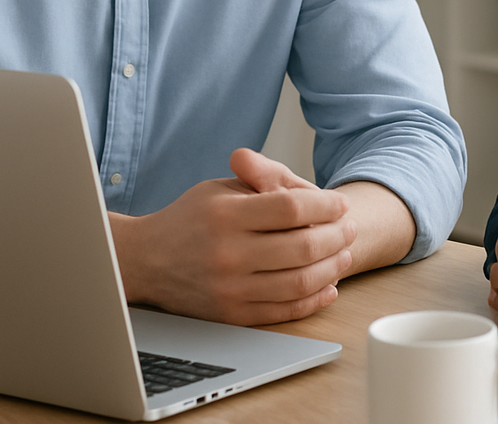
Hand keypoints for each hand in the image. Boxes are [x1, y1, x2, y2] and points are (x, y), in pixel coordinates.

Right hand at [110, 148, 356, 325]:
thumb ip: (263, 181)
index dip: (325, 206)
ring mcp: (229, 289)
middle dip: (336, 237)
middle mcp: (227, 254)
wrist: (147, 260)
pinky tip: (327, 285)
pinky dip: (313, 299)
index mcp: (226, 215)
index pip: (291, 209)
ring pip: (298, 283)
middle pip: (301, 247)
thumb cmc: (192, 217)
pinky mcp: (231, 315)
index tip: (340, 204)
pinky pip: (283, 311)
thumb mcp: (221, 187)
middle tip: (349, 229)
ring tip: (343, 254)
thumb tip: (313, 192)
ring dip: (331, 268)